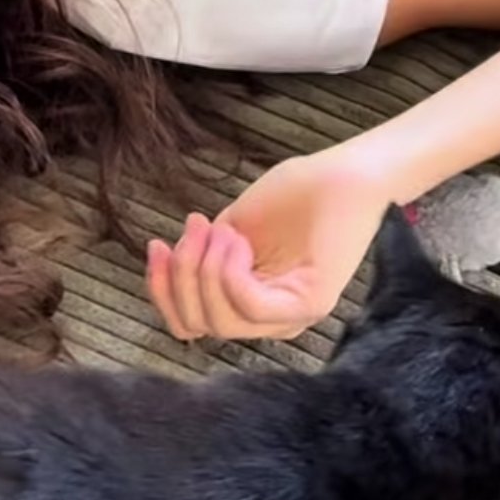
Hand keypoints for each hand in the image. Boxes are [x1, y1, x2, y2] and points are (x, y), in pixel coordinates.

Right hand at [145, 145, 389, 341]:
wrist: (344, 174)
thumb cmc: (296, 193)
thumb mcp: (230, 228)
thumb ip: (203, 256)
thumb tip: (172, 269)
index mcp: (249, 305)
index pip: (189, 325)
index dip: (162, 290)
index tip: (155, 245)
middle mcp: (270, 320)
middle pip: (198, 325)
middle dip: (181, 275)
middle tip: (193, 226)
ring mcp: (292, 317)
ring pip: (220, 321)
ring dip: (206, 268)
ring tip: (223, 229)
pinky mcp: (310, 305)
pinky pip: (249, 306)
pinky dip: (230, 271)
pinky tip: (237, 239)